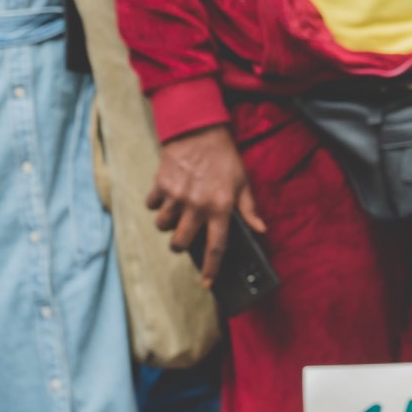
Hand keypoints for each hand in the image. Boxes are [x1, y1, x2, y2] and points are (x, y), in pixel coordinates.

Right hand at [147, 125, 261, 285]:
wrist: (199, 128)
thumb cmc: (224, 158)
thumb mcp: (243, 182)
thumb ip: (249, 209)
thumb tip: (260, 230)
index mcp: (220, 207)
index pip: (216, 247)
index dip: (211, 269)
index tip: (208, 283)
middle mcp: (197, 205)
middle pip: (180, 243)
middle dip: (180, 246)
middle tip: (185, 236)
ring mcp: (176, 195)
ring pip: (163, 226)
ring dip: (168, 224)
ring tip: (177, 212)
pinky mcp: (160, 184)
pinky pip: (151, 205)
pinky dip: (156, 203)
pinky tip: (166, 195)